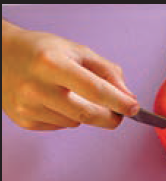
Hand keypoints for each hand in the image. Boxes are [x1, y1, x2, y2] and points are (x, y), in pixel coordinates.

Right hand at [2, 20, 138, 129]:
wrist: (3, 57)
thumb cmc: (43, 51)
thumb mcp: (78, 51)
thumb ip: (107, 72)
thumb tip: (127, 96)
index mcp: (52, 64)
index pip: (94, 89)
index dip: (118, 101)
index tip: (134, 108)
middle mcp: (36, 88)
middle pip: (86, 115)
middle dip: (110, 117)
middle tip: (119, 113)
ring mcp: (28, 107)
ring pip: (75, 122)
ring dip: (86, 113)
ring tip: (74, 94)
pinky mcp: (24, 120)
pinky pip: (61, 125)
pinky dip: (69, 116)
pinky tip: (57, 101)